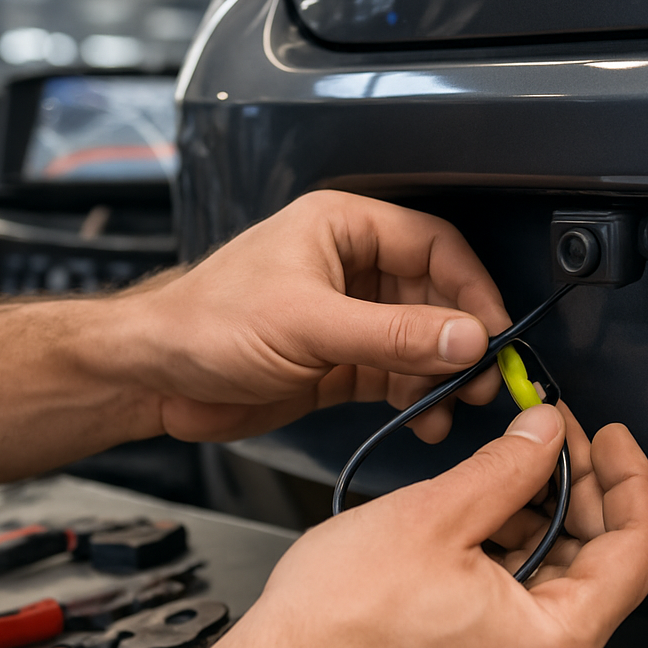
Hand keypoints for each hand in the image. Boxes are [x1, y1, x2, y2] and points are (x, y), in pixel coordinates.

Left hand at [117, 191, 511, 442]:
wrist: (153, 377)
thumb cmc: (204, 323)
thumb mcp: (308, 324)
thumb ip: (393, 333)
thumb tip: (466, 336)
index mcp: (345, 229)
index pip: (434, 245)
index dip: (471, 287)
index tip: (493, 330)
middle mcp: (354, 269)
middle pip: (435, 297)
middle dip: (460, 340)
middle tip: (483, 378)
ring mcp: (350, 318)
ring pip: (421, 342)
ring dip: (442, 375)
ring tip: (453, 405)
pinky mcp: (342, 361)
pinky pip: (398, 375)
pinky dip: (417, 398)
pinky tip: (423, 418)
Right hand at [201, 401, 647, 647]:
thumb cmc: (334, 627)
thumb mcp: (435, 515)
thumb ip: (509, 466)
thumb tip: (546, 433)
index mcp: (553, 645)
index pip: (638, 550)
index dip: (631, 479)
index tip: (610, 438)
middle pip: (600, 567)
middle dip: (581, 492)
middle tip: (554, 437)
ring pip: (556, 587)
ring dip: (543, 521)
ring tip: (509, 470)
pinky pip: (519, 612)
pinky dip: (511, 558)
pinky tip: (481, 518)